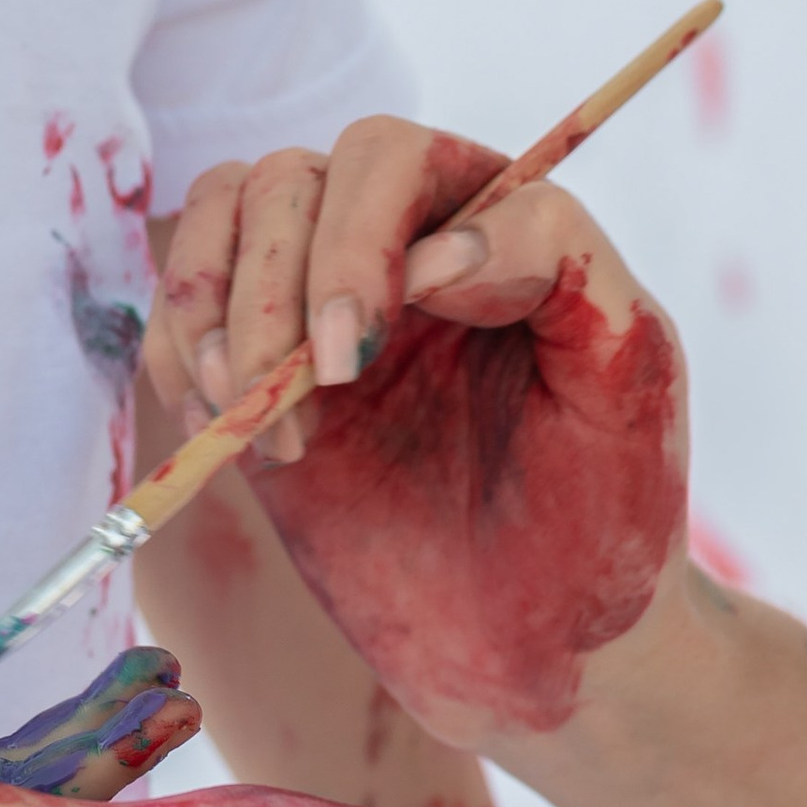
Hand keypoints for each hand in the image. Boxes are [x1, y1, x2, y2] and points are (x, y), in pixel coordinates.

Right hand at [150, 119, 692, 745]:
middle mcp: (398, 242)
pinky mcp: (258, 378)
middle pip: (285, 181)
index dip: (353, 238)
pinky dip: (176, 357)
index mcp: (491, 220)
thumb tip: (437, 244)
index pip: (388, 155)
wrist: (549, 651)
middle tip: (314, 402)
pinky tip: (227, 433)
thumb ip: (560, 265)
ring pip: (219, 218)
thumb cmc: (609, 509)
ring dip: (212, 311)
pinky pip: (179, 311)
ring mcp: (318, 305)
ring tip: (253, 418)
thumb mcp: (630, 375)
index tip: (356, 355)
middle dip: (273, 288)